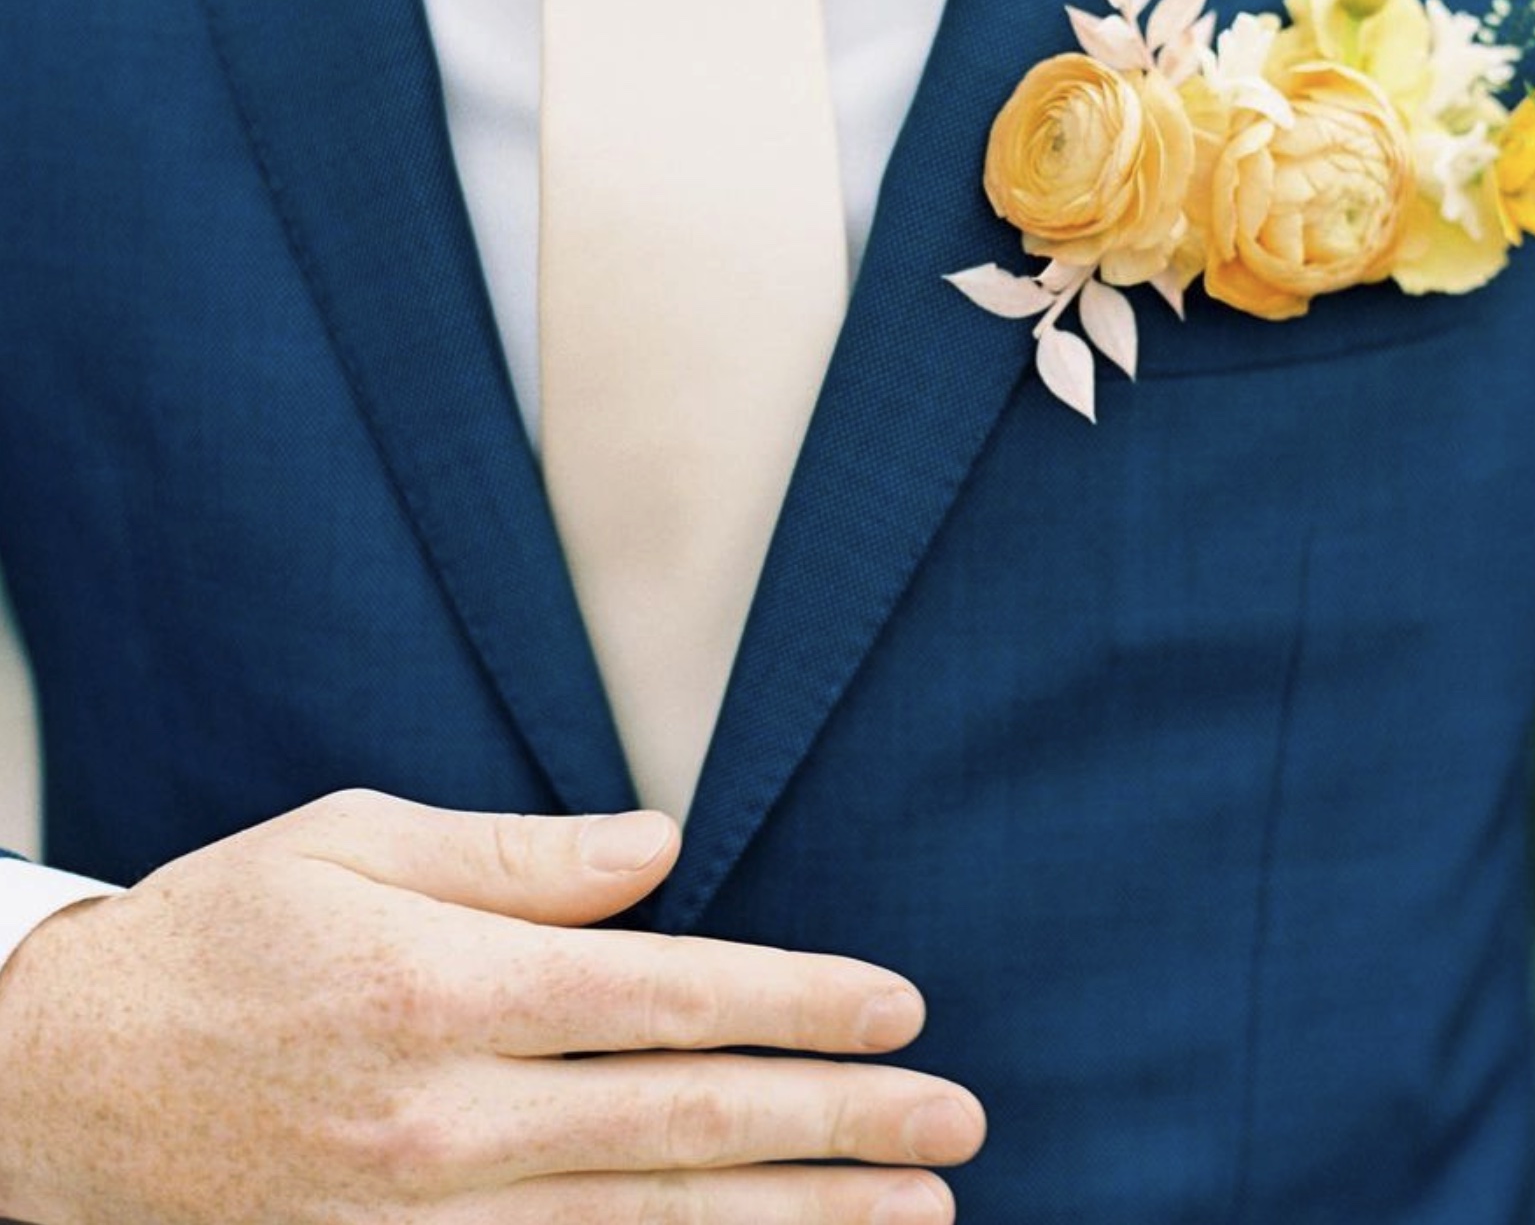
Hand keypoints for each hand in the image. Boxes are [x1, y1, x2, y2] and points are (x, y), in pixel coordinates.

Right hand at [0, 790, 983, 1224]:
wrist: (53, 1088)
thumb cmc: (221, 934)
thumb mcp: (352, 840)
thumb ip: (517, 853)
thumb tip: (663, 846)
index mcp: (447, 986)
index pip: (667, 995)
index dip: (797, 1001)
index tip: (900, 1007)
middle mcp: (449, 1118)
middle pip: (684, 1122)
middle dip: (837, 1126)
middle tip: (954, 1129)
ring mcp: (423, 1222)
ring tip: (912, 1224)